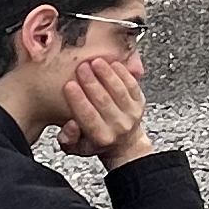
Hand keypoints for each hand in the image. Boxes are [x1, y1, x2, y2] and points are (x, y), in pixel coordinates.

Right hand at [55, 50, 152, 166]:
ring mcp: (132, 113)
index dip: (78, 100)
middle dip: (92, 83)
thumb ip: (68, 138)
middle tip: (81, 67)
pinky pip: (132, 85)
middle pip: (104, 101)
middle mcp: (119, 126)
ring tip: (96, 62)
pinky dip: (123, 73)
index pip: (88, 117)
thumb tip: (71, 125)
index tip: (69, 85)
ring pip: (119, 91)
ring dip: (107, 74)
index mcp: (102, 137)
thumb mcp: (76, 147)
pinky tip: (112, 63)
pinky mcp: (140, 102)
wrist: (125, 144)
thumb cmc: (96, 142)